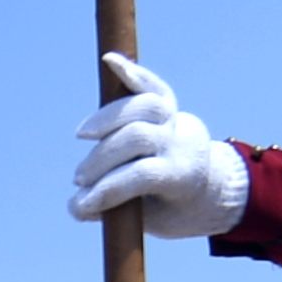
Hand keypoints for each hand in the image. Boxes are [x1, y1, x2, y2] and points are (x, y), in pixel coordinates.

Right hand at [67, 55, 248, 238]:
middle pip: (138, 137)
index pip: (143, 174)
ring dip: (108, 118)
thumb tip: (78, 206)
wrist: (204, 183)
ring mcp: (175, 121)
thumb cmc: (166, 207)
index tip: (83, 205)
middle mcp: (181, 144)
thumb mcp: (148, 218)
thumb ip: (114, 212)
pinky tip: (110, 62)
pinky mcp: (168, 104)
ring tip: (83, 136)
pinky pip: (151, 84)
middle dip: (104, 157)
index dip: (110, 188)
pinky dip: (132, 72)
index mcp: (182, 177)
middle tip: (79, 178)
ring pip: (145, 106)